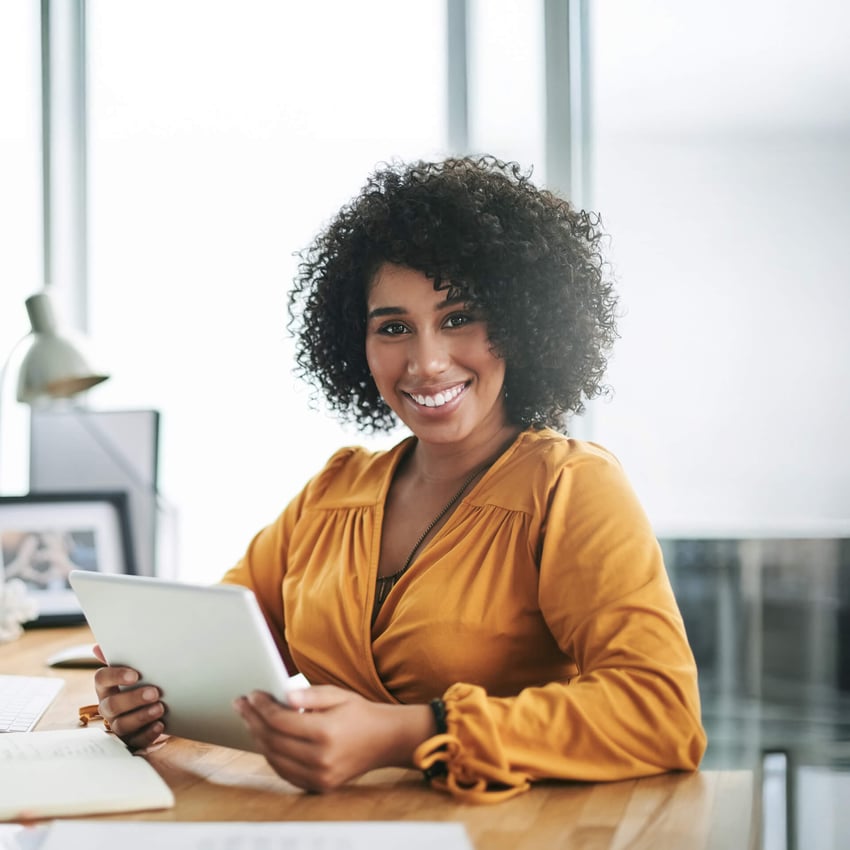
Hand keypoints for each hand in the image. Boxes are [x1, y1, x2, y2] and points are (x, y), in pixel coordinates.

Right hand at [92, 644, 166, 749]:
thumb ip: (122, 657)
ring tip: (160, 708)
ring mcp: (118, 724)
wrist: (160, 705)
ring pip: (122, 724)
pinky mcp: (131, 740)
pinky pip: (136, 741)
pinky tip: (160, 725)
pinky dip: (148, 734)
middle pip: (112, 705)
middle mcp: (108, 706)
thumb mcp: (135, 668)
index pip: (101, 679)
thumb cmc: (143, 682)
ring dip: (142, 716)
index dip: (116, 676)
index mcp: (107, 687)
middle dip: (133, 699)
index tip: (135, 674)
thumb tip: (99, 647)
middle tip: (155, 692)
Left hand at [233, 685, 433, 792]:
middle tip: (241, 705)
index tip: (252, 694)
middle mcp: (321, 758)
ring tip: (250, 720)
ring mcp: (320, 775)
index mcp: (326, 731)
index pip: (280, 720)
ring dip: (258, 738)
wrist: (386, 740)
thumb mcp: (339, 695)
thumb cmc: (360, 713)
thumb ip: (311, 695)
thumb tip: (285, 696)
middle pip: (272, 740)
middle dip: (253, 720)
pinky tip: (265, 739)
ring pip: (275, 759)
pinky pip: (286, 773)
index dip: (262, 707)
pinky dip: (272, 756)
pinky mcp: (320, 785)